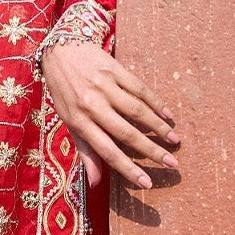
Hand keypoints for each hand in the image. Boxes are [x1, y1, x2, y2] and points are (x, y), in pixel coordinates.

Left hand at [42, 41, 178, 190]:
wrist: (60, 51)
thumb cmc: (64, 92)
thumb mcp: (68, 122)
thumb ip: (85, 151)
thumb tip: (95, 184)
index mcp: (80, 122)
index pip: (107, 152)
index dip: (128, 169)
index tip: (147, 182)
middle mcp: (93, 105)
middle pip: (127, 133)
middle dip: (152, 151)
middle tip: (172, 163)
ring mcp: (104, 86)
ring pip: (137, 110)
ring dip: (158, 127)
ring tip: (174, 140)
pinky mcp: (115, 69)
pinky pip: (140, 88)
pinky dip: (156, 102)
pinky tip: (168, 114)